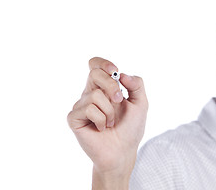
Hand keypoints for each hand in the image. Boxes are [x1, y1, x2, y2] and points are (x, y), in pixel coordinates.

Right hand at [67, 57, 147, 187]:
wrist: (123, 151)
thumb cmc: (131, 128)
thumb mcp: (141, 103)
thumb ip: (137, 85)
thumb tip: (122, 74)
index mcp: (104, 87)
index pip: (95, 65)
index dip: (103, 63)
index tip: (114, 71)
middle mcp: (90, 93)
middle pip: (94, 73)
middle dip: (111, 85)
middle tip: (120, 100)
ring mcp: (81, 106)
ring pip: (95, 95)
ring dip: (110, 111)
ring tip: (111, 122)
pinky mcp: (74, 118)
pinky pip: (88, 109)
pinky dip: (101, 119)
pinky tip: (102, 128)